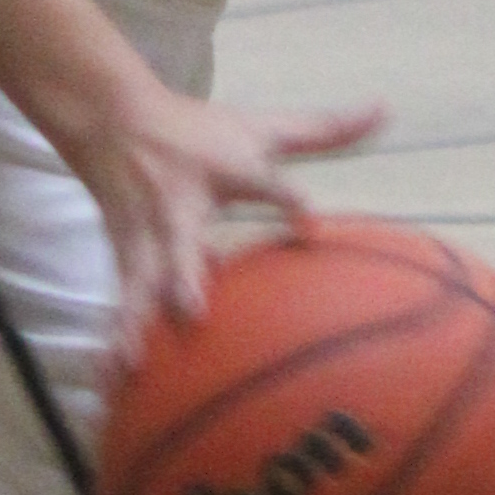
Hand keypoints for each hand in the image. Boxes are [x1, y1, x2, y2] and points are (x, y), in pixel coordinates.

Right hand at [80, 80, 385, 349]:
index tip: (308, 222)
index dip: (285, 201)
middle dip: (183, 278)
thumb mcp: (261, 126)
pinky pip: (120, 303)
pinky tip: (109, 385)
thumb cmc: (199, 132)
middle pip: (181, 241)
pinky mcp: (123, 258)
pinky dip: (113, 341)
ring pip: (138, 283)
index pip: (260, 182)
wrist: (112, 120)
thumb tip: (385, 109)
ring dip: (133, 324)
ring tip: (129, 367)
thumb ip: (324, 129)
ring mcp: (145, 236)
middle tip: (189, 312)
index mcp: (223, 171)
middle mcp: (180, 207)